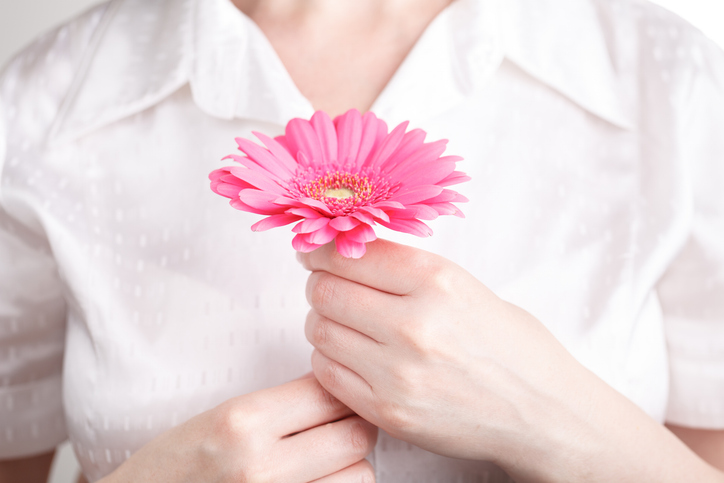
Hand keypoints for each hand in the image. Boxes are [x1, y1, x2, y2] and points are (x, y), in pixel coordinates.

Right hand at [100, 377, 376, 482]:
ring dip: (352, 465)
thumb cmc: (177, 464)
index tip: (337, 397)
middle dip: (355, 426)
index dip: (341, 392)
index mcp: (242, 421)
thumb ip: (279, 404)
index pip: (328, 393)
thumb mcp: (219, 418)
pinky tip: (316, 480)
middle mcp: (260, 464)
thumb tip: (339, 390)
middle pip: (354, 433)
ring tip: (327, 461)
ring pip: (360, 473)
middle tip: (340, 426)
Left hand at [299, 240, 720, 481]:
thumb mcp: (466, 286)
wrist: (543, 412)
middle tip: (330, 287)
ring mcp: (398, 373)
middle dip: (320, 285)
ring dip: (325, 322)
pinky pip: (327, 373)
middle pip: (325, 291)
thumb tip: (346, 252)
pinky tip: (353, 356)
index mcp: (437, 280)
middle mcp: (414, 324)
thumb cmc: (511, 346)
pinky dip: (331, 358)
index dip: (321, 250)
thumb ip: (404, 270)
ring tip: (347, 324)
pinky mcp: (388, 412)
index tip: (314, 252)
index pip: (349, 253)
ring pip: (320, 330)